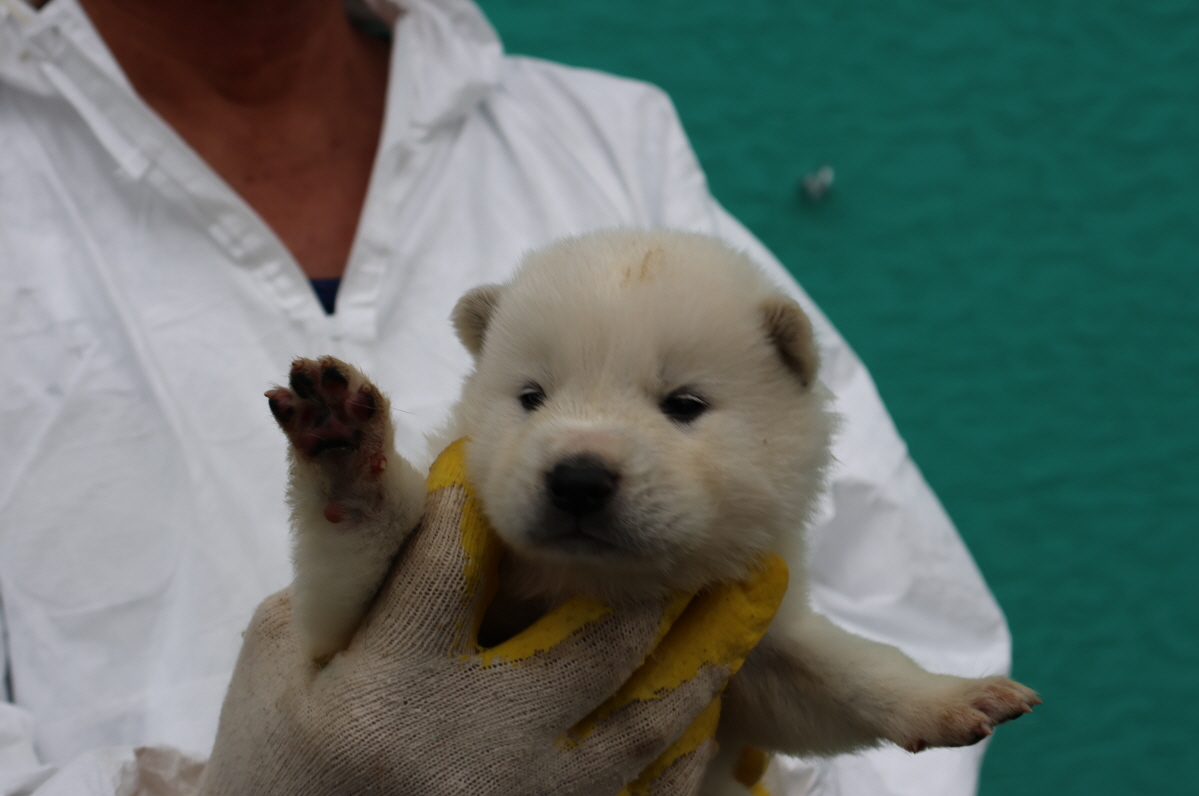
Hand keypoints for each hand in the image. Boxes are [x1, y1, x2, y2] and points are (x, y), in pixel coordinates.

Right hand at [198, 442, 786, 795]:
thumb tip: (402, 516)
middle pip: (592, 644)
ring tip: (747, 611)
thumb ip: (331, 598)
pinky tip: (714, 721)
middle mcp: (474, 742)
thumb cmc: (278, 778)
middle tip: (704, 539)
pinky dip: (687, 760)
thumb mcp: (274, 683)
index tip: (495, 466)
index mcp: (392, 687)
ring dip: (702, 663)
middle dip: (652, 587)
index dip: (480, 502)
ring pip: (643, 726)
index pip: (454, 563)